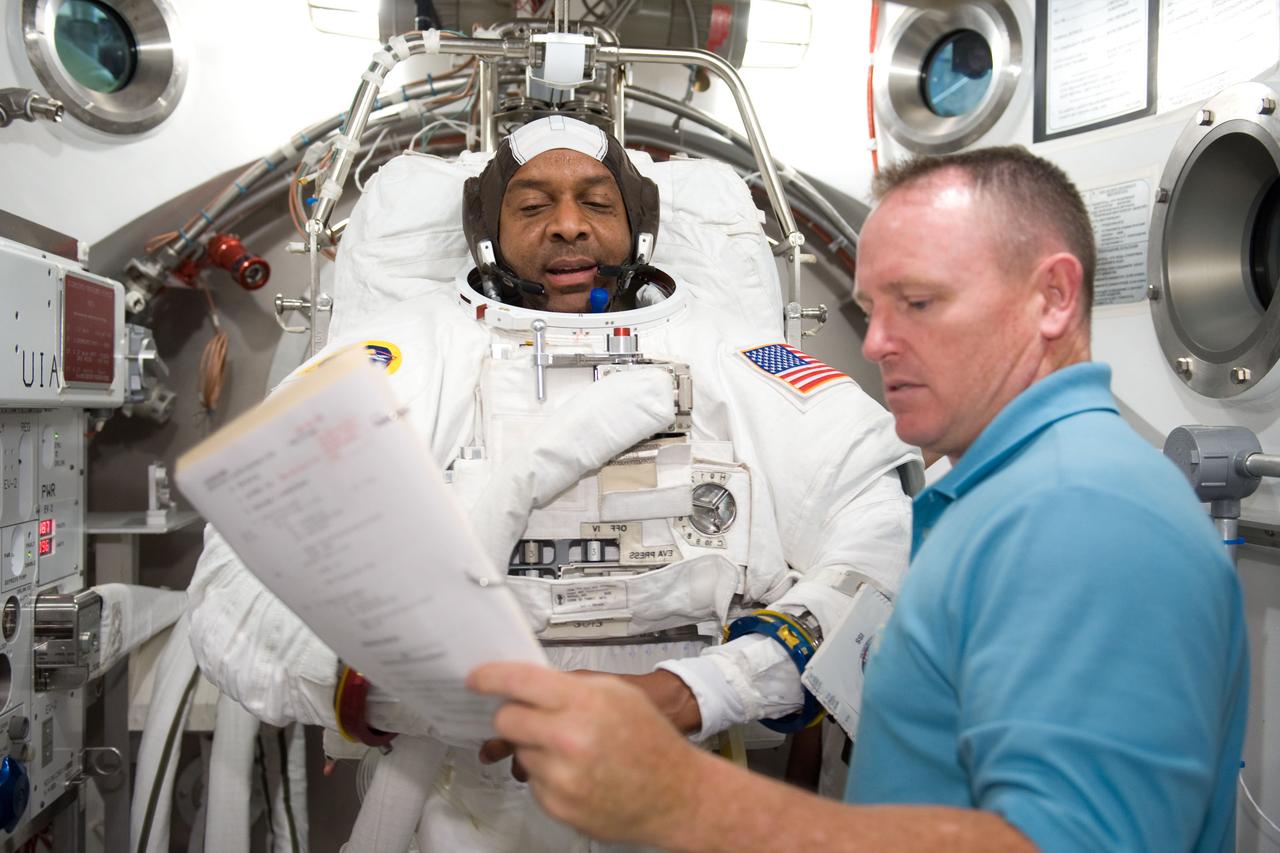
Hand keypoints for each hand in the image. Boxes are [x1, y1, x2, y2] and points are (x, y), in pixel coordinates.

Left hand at [468, 662, 707, 846]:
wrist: (676, 794)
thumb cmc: (650, 741)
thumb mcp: (617, 694)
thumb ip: (571, 686)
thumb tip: (529, 684)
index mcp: (583, 703)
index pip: (519, 682)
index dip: (490, 677)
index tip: (476, 679)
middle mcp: (568, 739)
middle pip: (505, 721)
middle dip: (513, 716)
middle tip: (532, 718)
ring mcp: (561, 777)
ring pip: (520, 753)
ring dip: (537, 749)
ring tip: (573, 752)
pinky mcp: (558, 806)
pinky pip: (534, 782)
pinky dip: (548, 776)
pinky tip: (579, 774)